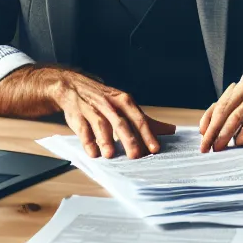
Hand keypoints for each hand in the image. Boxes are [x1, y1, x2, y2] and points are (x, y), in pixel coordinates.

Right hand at [0, 66, 172, 158]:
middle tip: (136, 156)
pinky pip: (82, 129)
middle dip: (128, 139)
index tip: (155, 149)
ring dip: (105, 140)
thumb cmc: (104, 99)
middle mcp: (109, 104)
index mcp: (124, 101)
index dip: (147, 134)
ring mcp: (92, 109)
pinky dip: (87, 141)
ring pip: (100, 124)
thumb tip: (170, 130)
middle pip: (121, 122)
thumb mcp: (125, 105)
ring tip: (110, 155)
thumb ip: (146, 120)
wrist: (72, 86)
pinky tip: (93, 153)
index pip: (139, 119)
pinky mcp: (77, 116)